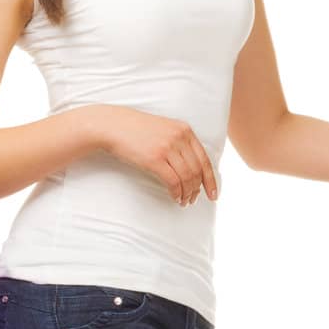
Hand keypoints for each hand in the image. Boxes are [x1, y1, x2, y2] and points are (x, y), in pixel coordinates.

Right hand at [99, 108, 218, 205]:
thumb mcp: (165, 130)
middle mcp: (179, 137)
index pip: (205, 160)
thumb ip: (180, 143)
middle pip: (197, 170)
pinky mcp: (154, 159)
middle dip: (197, 189)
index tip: (213, 195)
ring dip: (187, 193)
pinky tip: (175, 198)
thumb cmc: (138, 131)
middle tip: (193, 201)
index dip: (211, 180)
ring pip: (187, 177)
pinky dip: (176, 192)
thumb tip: (193, 168)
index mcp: (185, 130)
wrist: (114, 126)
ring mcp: (167, 147)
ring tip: (184, 201)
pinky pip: (173, 181)